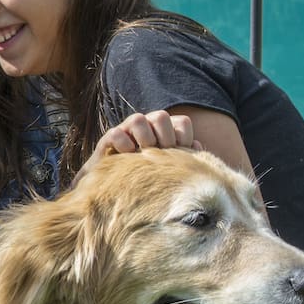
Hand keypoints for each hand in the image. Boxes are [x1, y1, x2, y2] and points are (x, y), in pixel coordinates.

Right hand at [75, 111, 197, 186]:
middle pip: (161, 116)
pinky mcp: (107, 139)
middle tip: (160, 155)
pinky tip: (127, 160)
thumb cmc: (149, 175)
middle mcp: (146, 125)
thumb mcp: (169, 166)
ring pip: (138, 119)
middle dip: (164, 138)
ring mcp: (126, 130)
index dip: (183, 139)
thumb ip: (184, 156)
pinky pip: (116, 133)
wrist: (116, 187)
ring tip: (143, 155)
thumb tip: (196, 145)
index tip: (178, 156)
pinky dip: (124, 146)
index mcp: (164, 129)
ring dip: (144, 139)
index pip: (182, 122)